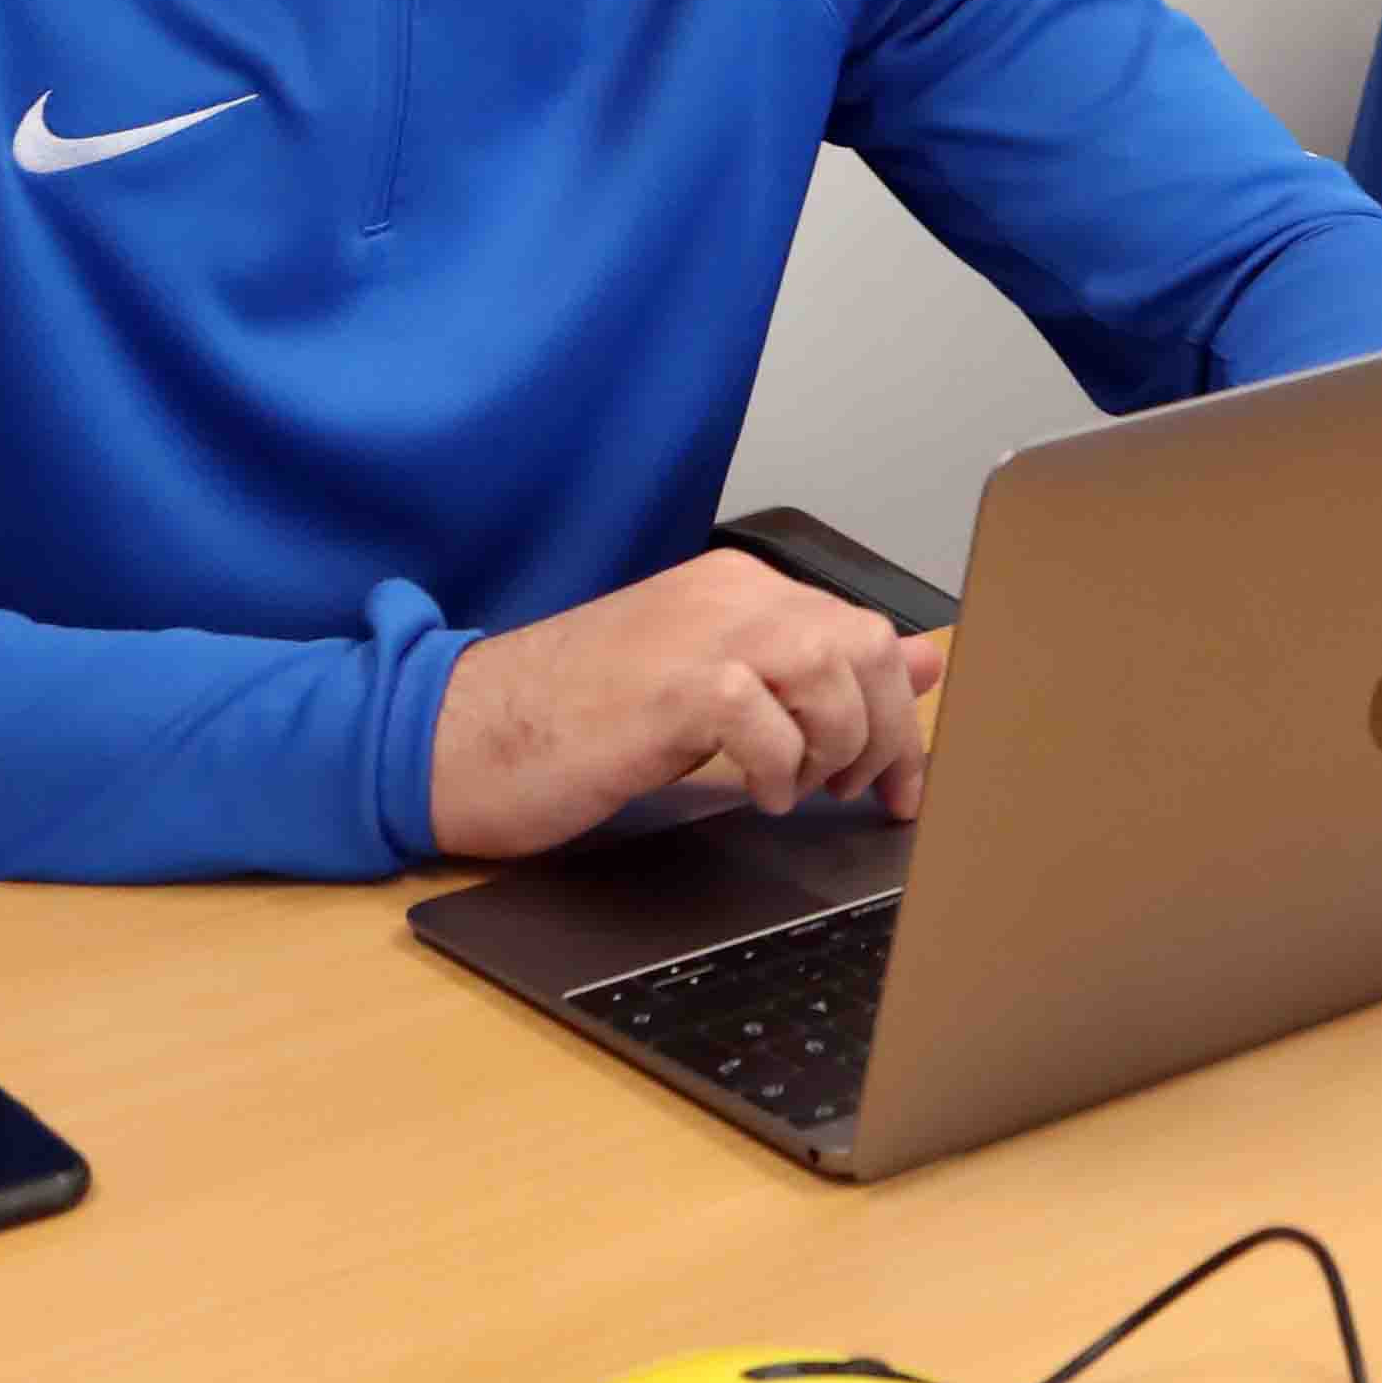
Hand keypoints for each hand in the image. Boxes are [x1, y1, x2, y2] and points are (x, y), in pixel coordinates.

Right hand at [429, 549, 951, 859]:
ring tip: (793, 789)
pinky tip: (753, 792)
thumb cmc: (575, 720)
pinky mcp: (673, 686)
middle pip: (866, 649)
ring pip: (832, 677)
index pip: (864, 630)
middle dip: (882, 736)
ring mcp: (700, 633)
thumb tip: (922, 662)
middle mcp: (728, 594)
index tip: (900, 779)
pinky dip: (778, 771)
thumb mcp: (712, 690)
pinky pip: (771, 724)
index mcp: (737, 589)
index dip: (899, 710)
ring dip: (831, 752)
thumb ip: (812, 673)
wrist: (459, 733)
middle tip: (855, 793)